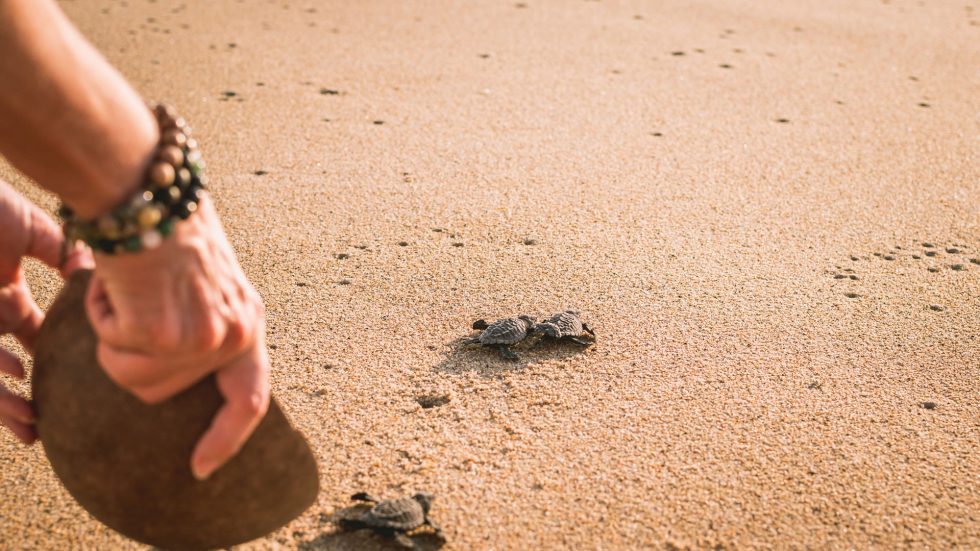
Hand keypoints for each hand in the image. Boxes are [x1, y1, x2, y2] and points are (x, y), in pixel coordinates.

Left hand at [0, 180, 91, 443]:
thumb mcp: (32, 230)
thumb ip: (63, 251)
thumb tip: (92, 272)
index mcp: (6, 298)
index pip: (34, 338)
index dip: (54, 363)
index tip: (81, 381)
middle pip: (7, 371)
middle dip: (22, 403)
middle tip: (44, 428)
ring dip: (5, 404)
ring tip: (32, 423)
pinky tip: (15, 374)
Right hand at [86, 195, 268, 479]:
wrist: (153, 191)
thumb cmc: (171, 229)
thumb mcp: (212, 285)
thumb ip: (208, 327)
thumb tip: (178, 368)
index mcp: (249, 325)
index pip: (250, 399)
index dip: (227, 437)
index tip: (203, 466)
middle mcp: (234, 337)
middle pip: (159, 390)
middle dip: (131, 354)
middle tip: (137, 301)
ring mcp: (202, 340)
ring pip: (129, 375)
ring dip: (114, 332)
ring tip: (133, 287)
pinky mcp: (164, 334)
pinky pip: (111, 347)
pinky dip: (101, 314)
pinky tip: (121, 280)